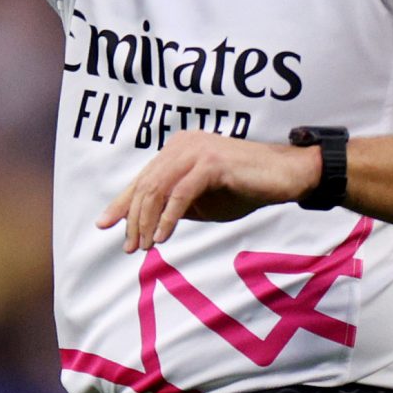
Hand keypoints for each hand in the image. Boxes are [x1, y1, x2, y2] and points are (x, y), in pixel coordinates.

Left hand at [98, 132, 323, 252]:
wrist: (287, 176)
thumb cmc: (246, 187)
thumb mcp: (203, 201)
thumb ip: (175, 205)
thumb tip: (145, 223)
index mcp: (176, 150)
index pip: (142, 179)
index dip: (122, 203)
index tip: (105, 224)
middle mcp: (181, 145)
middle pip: (145, 184)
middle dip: (133, 218)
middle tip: (130, 247)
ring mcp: (196, 150)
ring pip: (157, 188)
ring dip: (148, 221)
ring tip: (144, 246)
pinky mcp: (211, 162)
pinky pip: (181, 193)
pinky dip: (169, 217)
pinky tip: (163, 236)